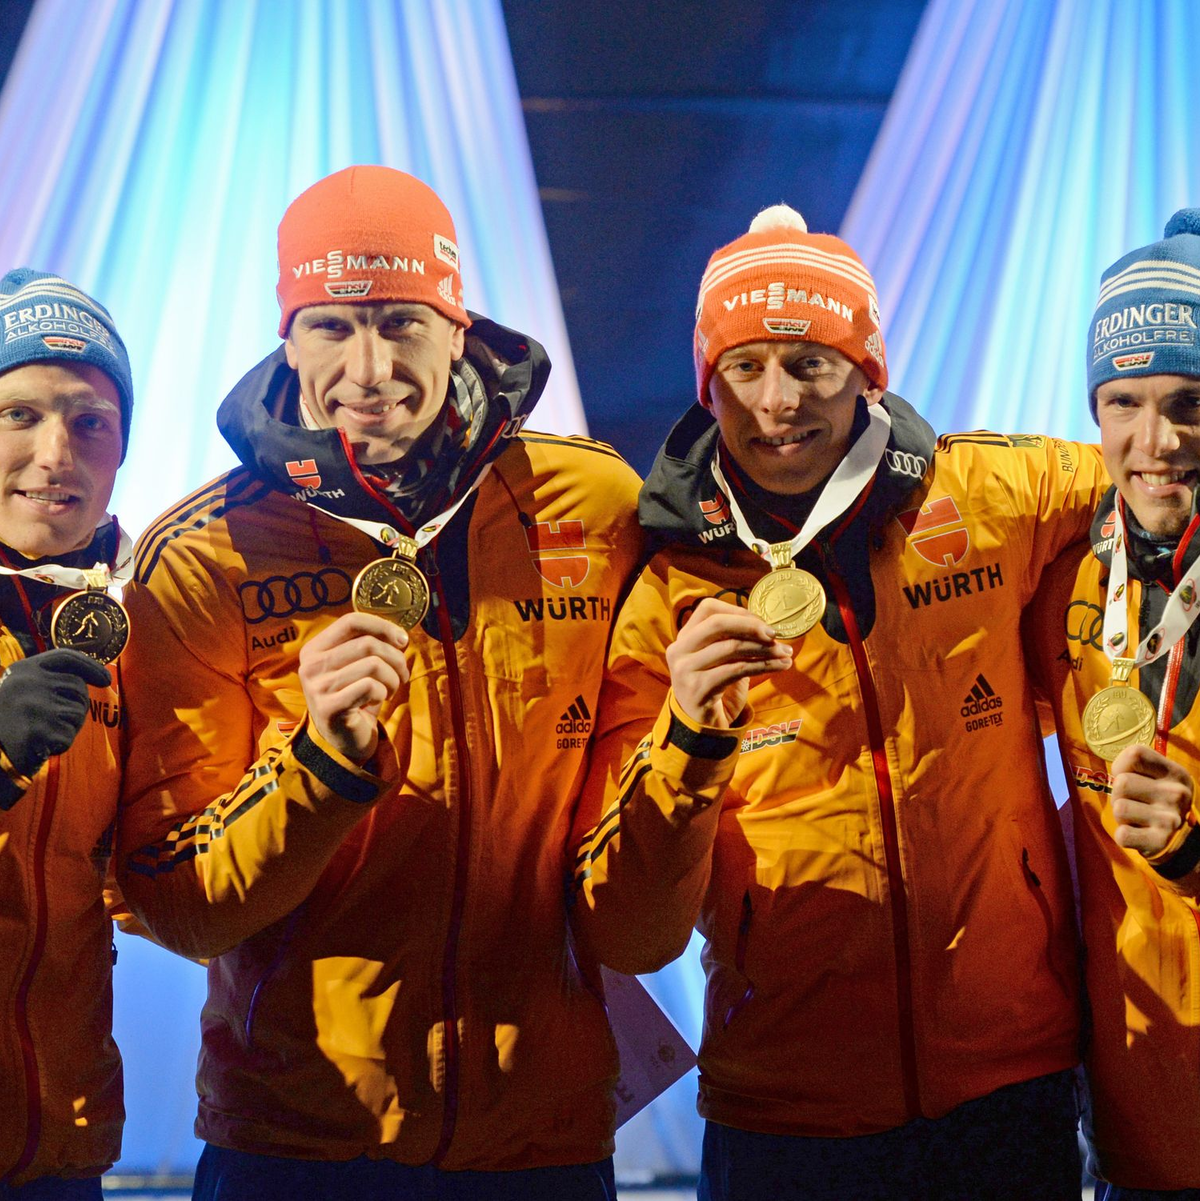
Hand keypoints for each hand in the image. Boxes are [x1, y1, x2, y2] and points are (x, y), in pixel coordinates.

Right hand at [0, 649, 111, 787]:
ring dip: (69, 726)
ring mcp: (33, 704)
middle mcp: (27, 682)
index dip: (90, 666)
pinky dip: (60, 744)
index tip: (106, 679)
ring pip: (77, 712)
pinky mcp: (37, 729)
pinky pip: (68, 735)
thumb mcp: (25, 690)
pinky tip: (40, 746)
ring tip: (43, 732)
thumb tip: (102, 675)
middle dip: (76, 706)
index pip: (65, 657)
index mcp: (23, 669)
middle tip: (54, 722)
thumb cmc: (12, 722)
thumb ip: (52, 679)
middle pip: (78, 687)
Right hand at [298, 612, 409, 763]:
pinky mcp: (329, 708)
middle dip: (395, 658)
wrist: (342, 742)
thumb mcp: (358, 666)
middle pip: (367, 643)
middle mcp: (310, 665)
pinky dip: (383, 693)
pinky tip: (377, 701)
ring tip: (390, 689)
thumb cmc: (355, 698)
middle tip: (401, 674)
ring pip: (373, 664)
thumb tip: (400, 636)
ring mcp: (317, 687)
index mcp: (314, 649)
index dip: (382, 626)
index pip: (351, 621)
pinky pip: (371, 687)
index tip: (402, 640)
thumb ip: (370, 645)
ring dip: (392, 678)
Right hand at [666, 597, 791, 728]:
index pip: (708, 609)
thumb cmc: (715, 688)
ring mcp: (686, 669)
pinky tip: (780, 666)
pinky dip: (763, 666)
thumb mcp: (720, 660)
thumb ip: (734, 640)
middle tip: (776, 635)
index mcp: (685, 636)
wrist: (700, 726)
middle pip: (718, 624)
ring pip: (731, 647)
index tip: (762, 623)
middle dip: (751, 626)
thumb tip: (768, 627)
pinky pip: (737, 670)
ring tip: (786, 653)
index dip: (738, 611)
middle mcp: (680, 649)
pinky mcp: (698, 689)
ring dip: (764, 649)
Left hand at [1109, 743, 1195, 858]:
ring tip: (1138, 818)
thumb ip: (1139, 764)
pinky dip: (1125, 835)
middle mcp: (1176, 794)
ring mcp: (1170, 820)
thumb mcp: (1160, 776)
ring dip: (1121, 815)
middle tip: (1133, 802)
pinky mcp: (1160, 842)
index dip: (1121, 766)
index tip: (1128, 775)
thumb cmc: (1160, 800)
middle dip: (1119, 793)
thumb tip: (1114, 768)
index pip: (1134, 754)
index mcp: (1175, 773)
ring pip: (1119, 809)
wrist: (1186, 839)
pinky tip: (1139, 833)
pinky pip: (1123, 835)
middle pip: (1121, 783)